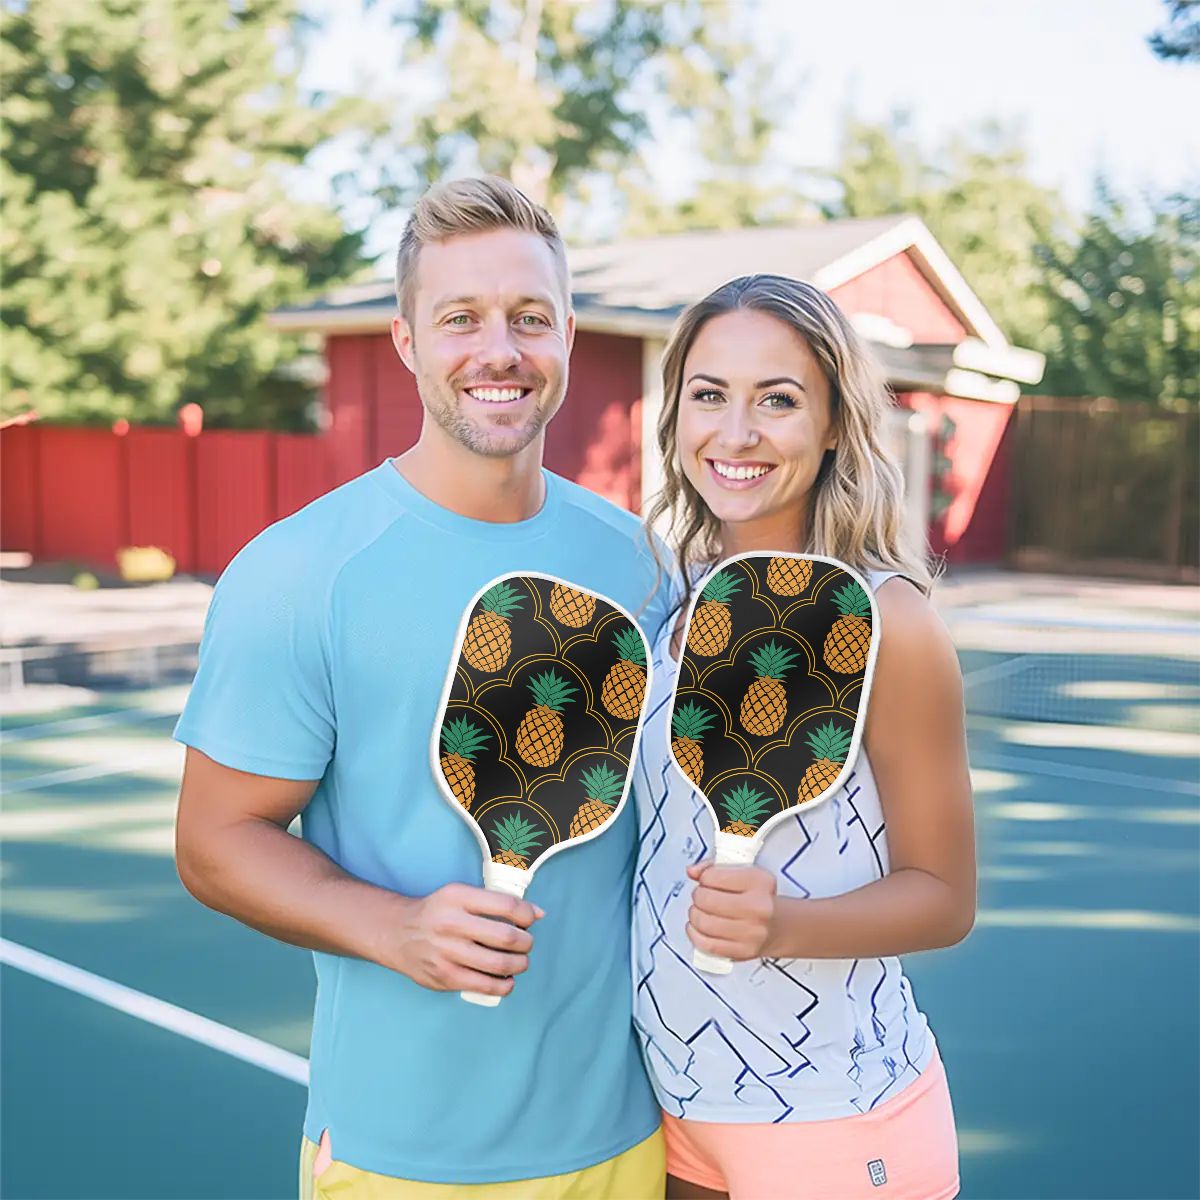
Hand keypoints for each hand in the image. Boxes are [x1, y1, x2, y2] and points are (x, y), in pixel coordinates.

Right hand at [389, 883, 543, 997]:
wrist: (398, 934)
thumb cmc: (437, 912)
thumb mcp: (461, 894)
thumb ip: (497, 901)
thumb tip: (537, 913)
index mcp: (458, 898)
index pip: (507, 905)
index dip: (527, 914)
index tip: (530, 920)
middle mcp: (451, 924)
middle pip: (506, 937)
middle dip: (526, 942)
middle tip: (526, 943)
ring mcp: (447, 953)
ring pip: (499, 964)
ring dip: (519, 964)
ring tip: (520, 961)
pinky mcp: (445, 977)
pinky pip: (485, 985)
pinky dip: (504, 985)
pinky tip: (506, 979)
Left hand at [685, 862, 777, 961]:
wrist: (779, 926)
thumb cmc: (758, 898)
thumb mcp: (744, 873)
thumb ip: (714, 867)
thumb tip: (692, 871)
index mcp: (759, 882)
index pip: (713, 876)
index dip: (704, 877)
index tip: (707, 880)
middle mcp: (758, 907)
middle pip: (706, 900)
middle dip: (698, 896)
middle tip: (702, 896)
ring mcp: (751, 932)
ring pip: (703, 922)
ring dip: (694, 915)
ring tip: (700, 911)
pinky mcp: (742, 952)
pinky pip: (706, 944)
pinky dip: (695, 934)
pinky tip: (698, 927)